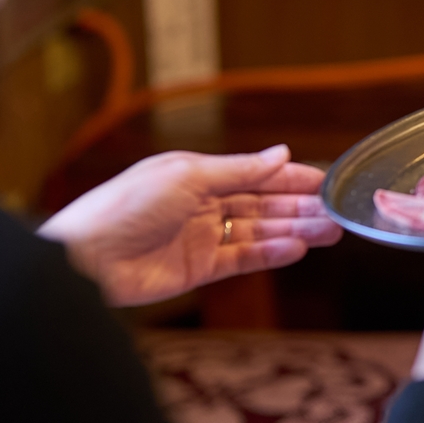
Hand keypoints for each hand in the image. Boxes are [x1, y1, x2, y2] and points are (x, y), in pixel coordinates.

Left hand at [38, 145, 340, 306]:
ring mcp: (201, 236)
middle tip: (337, 213)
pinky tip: (296, 249)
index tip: (325, 181)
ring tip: (328, 232)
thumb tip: (280, 154)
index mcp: (197, 172)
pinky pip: (243, 258)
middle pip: (262, 203)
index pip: (255, 172)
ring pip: (259, 231)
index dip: (291, 176)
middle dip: (300, 206)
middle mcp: (202, 203)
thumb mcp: (187, 175)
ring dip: (294, 230)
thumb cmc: (125, 206)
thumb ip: (239, 169)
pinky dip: (271, 253)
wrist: (86, 258)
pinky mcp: (198, 268)